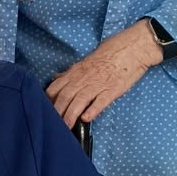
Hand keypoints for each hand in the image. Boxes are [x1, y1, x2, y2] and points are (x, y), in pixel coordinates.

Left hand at [46, 20, 162, 127]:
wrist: (132, 48)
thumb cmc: (110, 53)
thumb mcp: (86, 60)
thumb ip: (70, 72)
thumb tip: (56, 78)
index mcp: (76, 71)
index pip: (56, 87)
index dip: (48, 100)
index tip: (44, 111)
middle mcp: (84, 78)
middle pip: (65, 96)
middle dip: (57, 112)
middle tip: (52, 125)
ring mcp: (99, 84)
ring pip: (79, 100)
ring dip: (71, 115)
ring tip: (66, 128)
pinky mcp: (113, 90)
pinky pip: (100, 101)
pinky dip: (92, 110)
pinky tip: (86, 119)